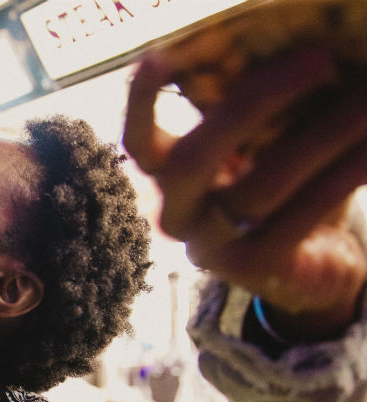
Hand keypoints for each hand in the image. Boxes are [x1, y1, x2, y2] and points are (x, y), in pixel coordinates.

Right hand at [124, 48, 366, 337]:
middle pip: (191, 161)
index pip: (138, 142)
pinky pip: (298, 217)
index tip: (156, 60)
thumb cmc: (278, 191)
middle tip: (316, 62)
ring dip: (321, 136)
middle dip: (252, 104)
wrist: (308, 271)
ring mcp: (212, 245)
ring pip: (259, 187)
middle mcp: (175, 213)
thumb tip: (283, 55)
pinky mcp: (257, 266)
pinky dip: (339, 178)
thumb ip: (247, 114)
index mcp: (163, 177)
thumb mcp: (254, 149)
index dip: (139, 104)